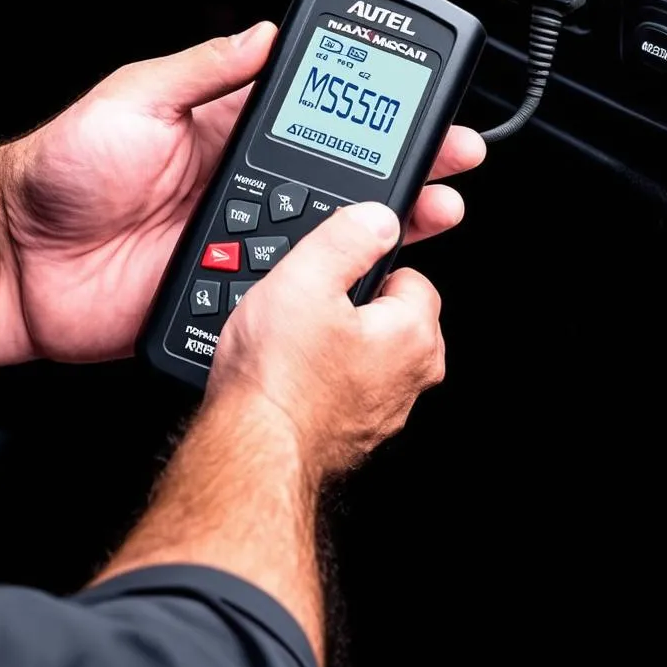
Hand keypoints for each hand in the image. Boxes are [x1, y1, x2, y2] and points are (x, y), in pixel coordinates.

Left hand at [0, 23, 483, 364]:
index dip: (366, 111)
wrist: (14, 259)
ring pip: (321, 239)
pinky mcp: (223, 295)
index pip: (311, 117)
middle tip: (451, 161)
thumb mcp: (133, 97)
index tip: (416, 103)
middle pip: (333, 180)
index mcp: (220, 136)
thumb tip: (261, 34)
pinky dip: (326, 290)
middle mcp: (237, 190)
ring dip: (377, 228)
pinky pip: (285, 294)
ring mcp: (234, 245)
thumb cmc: (58, 172)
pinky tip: (364, 277)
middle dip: (397, 169)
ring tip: (431, 213)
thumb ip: (203, 71)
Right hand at [207, 202, 444, 475]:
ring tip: (290, 341)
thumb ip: (346, 236)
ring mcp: (385, 410)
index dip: (364, 265)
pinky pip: (344, 386)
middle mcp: (413, 377)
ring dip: (336, 342)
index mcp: (415, 334)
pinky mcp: (355, 433)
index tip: (333, 272)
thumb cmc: (278, 376)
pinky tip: (289, 373)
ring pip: (366, 351)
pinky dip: (323, 377)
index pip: (410, 273)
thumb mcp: (304, 278)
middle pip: (389, 313)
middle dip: (352, 305)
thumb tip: (375, 218)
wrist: (251, 448)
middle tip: (306, 307)